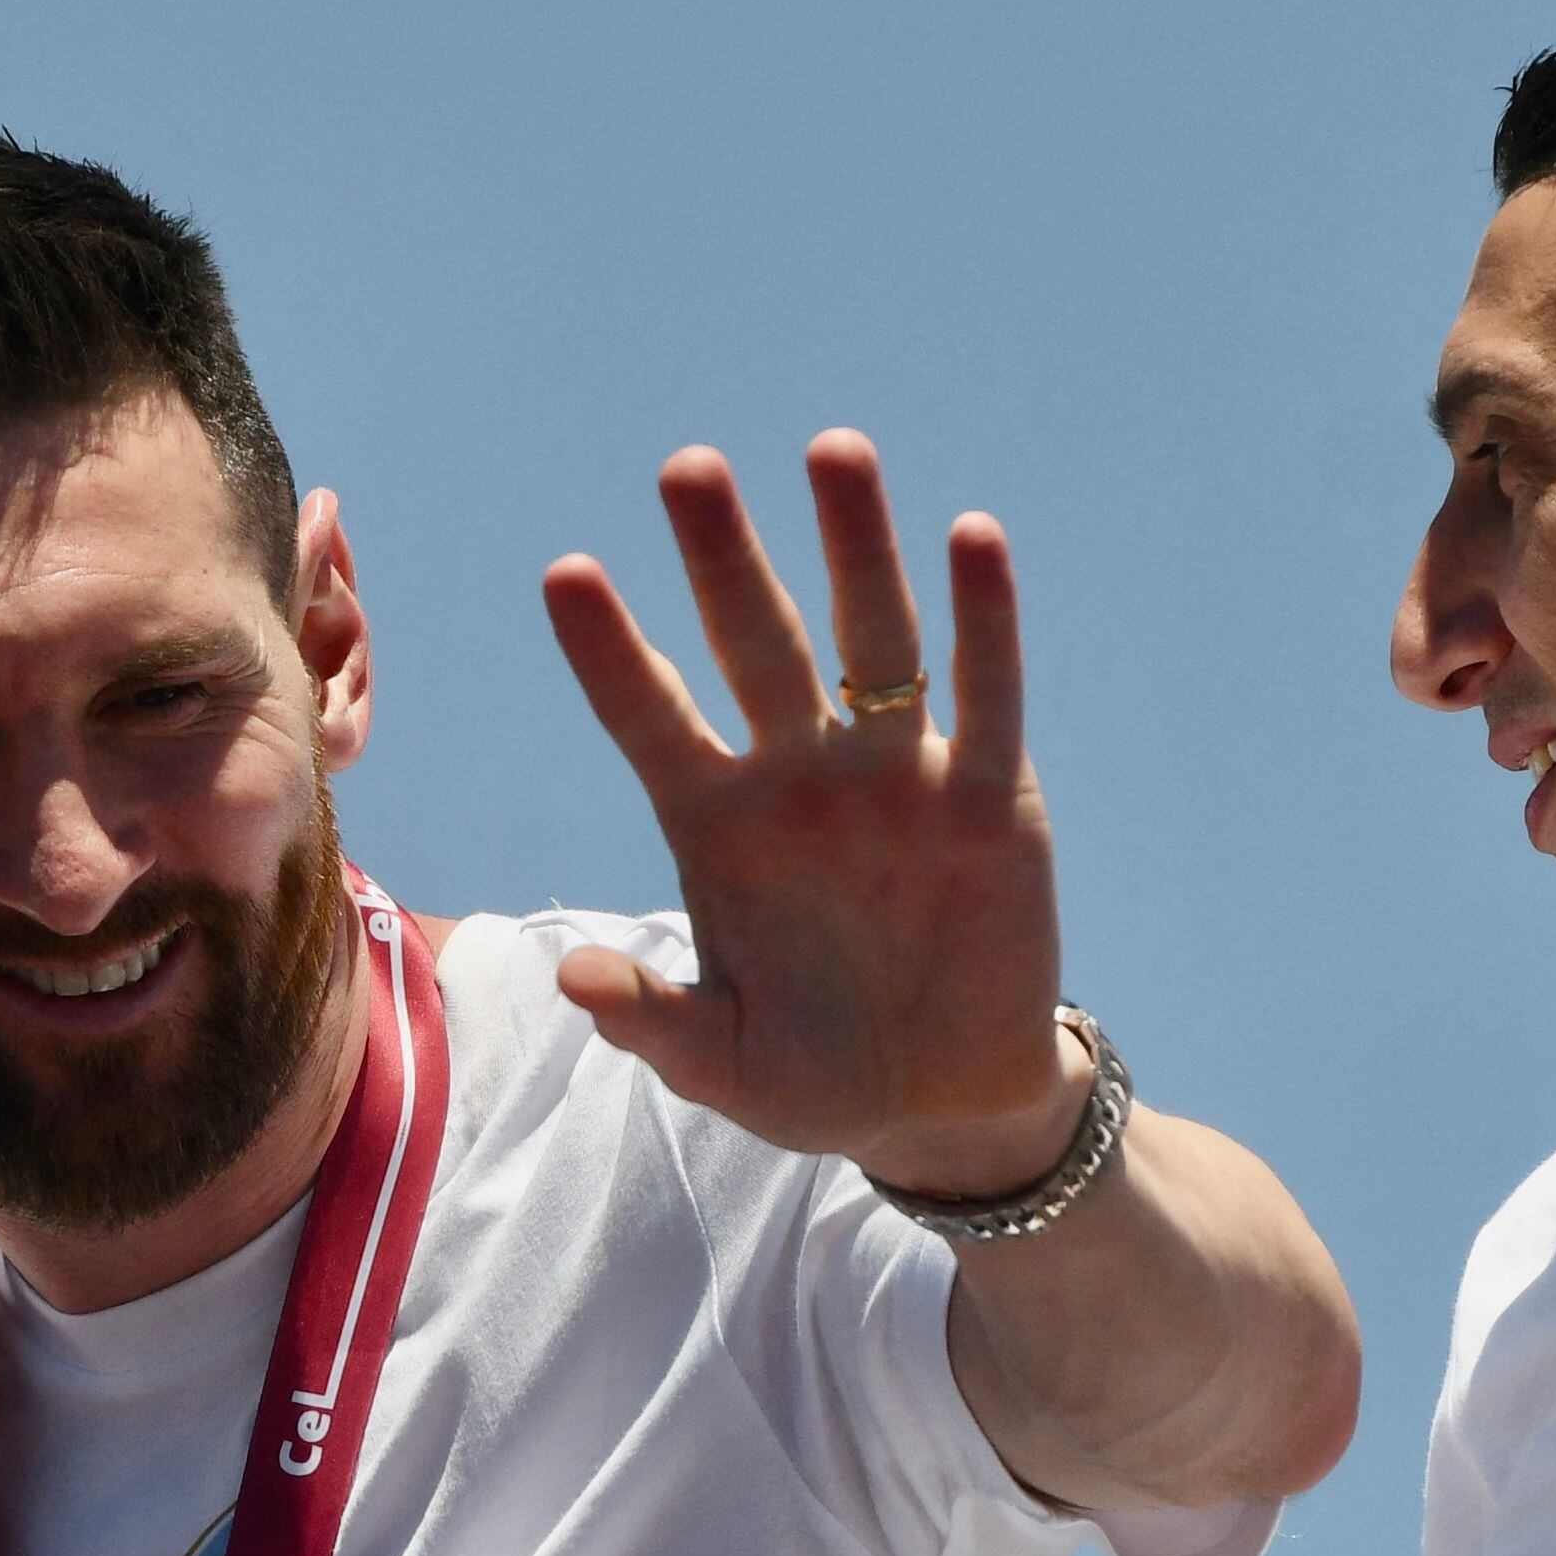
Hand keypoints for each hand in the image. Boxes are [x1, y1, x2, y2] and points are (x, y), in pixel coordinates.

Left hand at [543, 436, 1080, 1196]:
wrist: (940, 1105)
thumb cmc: (811, 1076)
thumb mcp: (719, 1064)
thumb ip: (651, 1019)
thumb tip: (572, 979)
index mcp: (716, 826)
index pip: (649, 718)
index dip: (610, 651)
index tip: (566, 574)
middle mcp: (799, 779)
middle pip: (755, 645)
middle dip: (722, 558)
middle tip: (686, 466)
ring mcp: (895, 777)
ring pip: (873, 640)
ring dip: (855, 547)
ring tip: (832, 450)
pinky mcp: (989, 799)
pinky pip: (985, 697)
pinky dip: (984, 622)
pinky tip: (971, 537)